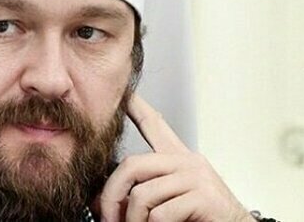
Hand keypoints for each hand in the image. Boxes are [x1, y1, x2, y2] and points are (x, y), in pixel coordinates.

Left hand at [97, 94, 252, 221]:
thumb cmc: (204, 219)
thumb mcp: (165, 203)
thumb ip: (139, 195)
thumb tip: (100, 201)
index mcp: (179, 160)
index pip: (154, 124)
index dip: (136, 108)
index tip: (123, 93)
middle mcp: (188, 162)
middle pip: (132, 164)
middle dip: (112, 194)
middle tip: (108, 218)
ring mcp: (197, 177)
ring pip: (142, 194)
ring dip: (133, 220)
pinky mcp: (204, 197)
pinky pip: (160, 214)